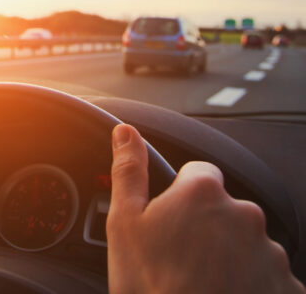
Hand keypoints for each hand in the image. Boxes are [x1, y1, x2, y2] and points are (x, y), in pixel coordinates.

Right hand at [106, 124, 304, 293]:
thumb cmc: (150, 286)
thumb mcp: (125, 223)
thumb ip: (130, 170)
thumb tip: (126, 132)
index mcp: (203, 193)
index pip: (198, 173)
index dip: (181, 195)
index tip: (171, 221)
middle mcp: (244, 215)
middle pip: (224, 209)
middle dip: (206, 226)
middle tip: (181, 258)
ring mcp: (270, 253)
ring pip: (245, 243)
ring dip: (229, 256)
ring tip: (201, 283)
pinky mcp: (286, 287)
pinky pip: (266, 275)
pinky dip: (250, 284)